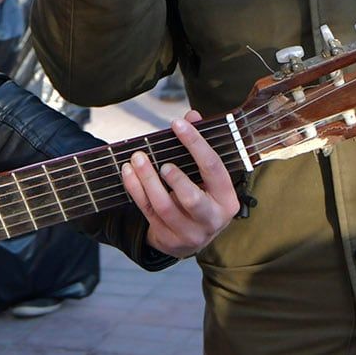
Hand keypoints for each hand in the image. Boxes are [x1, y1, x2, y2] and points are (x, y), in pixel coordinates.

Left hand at [122, 110, 237, 257]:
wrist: (192, 239)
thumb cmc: (202, 196)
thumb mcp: (208, 177)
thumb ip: (200, 145)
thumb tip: (192, 115)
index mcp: (227, 200)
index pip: (214, 168)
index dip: (196, 144)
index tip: (178, 124)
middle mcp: (211, 219)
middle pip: (192, 199)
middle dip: (176, 179)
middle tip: (163, 163)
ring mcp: (188, 232)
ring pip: (165, 206)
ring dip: (148, 181)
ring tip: (137, 159)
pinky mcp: (166, 237)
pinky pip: (147, 211)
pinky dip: (135, 190)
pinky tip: (128, 172)